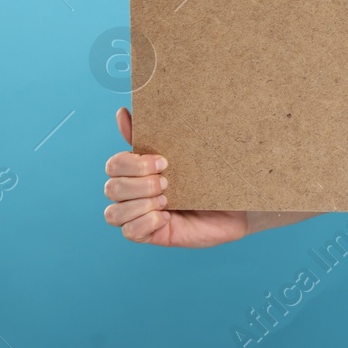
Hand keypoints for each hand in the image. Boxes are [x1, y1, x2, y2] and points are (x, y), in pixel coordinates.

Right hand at [103, 107, 247, 247]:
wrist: (236, 202)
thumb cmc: (210, 175)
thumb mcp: (185, 154)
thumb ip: (153, 137)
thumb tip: (122, 113)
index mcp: (136, 171)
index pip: (113, 165)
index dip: (133, 164)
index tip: (164, 161)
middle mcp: (132, 194)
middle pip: (111, 188)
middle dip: (140, 184)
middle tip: (168, 182)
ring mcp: (138, 215)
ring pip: (113, 214)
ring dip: (142, 205)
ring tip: (168, 200)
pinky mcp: (149, 234)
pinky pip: (129, 232)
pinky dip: (146, 223)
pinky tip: (167, 217)